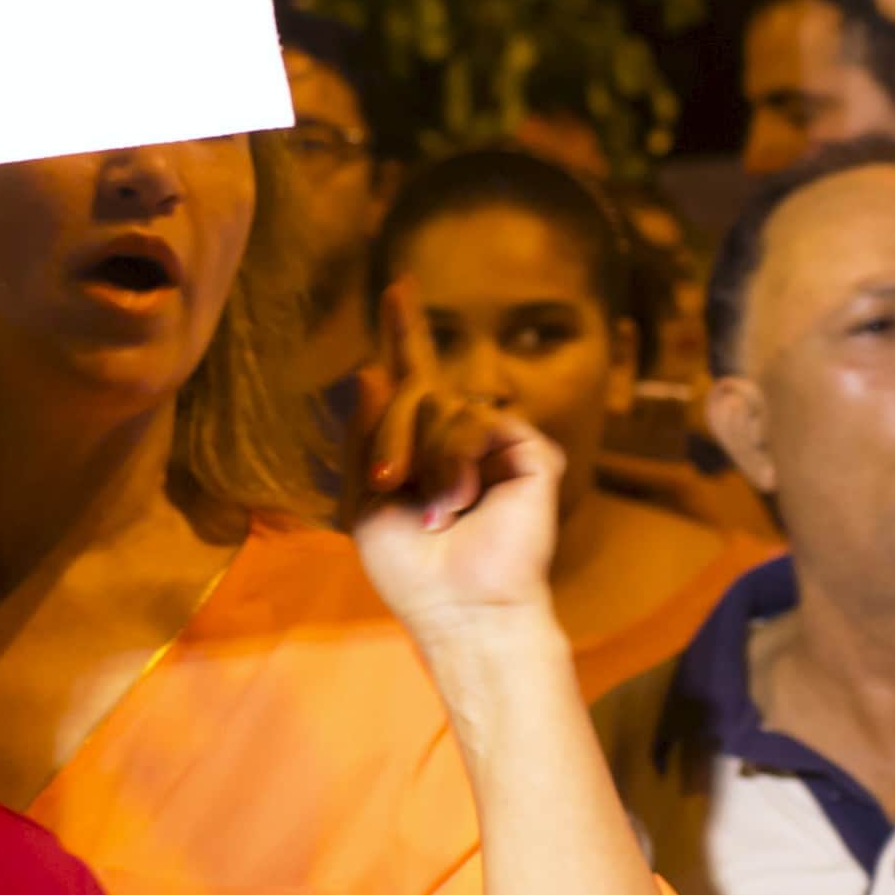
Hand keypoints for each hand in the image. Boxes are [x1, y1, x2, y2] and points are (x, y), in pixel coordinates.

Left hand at [349, 278, 562, 635]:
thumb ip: (364, 435)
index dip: (405, 331)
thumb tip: (369, 368)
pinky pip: (478, 420)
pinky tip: (462, 502)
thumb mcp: (365, 502)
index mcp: (423, 447)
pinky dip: (456, 460)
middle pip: (415, 388)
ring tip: (436, 512)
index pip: (413, 377)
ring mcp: (499, 443)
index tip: (399, 286)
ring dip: (422, 457)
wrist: (459, 608)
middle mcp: (462, 437)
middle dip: (390, 435)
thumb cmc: (411, 570)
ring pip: (442, 402)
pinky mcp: (530, 453)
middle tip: (388, 483)